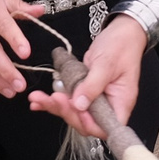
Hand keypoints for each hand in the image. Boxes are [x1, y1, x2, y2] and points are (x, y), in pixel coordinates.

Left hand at [30, 15, 146, 141]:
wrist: (121, 32)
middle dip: (66, 112)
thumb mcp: (106, 64)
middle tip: (53, 98)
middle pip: (86, 121)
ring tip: (37, 98)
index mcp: (120, 102)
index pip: (106, 127)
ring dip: (54, 106)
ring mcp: (95, 99)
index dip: (89, 124)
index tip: (76, 110)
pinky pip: (69, 100)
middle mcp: (108, 105)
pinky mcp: (84, 91)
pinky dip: (53, 100)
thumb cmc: (121, 46)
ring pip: (74, 111)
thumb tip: (79, 105)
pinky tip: (39, 100)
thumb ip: (92, 85)